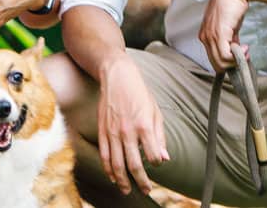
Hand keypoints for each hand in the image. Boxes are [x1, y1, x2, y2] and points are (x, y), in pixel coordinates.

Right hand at [97, 54, 168, 195]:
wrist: (117, 76)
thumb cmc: (139, 93)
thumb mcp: (155, 111)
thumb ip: (159, 137)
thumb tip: (164, 158)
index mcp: (144, 126)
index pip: (152, 156)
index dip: (156, 163)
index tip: (156, 163)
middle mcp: (127, 131)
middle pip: (134, 165)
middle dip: (141, 181)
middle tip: (146, 190)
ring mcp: (112, 132)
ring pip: (117, 164)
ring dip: (123, 181)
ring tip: (128, 190)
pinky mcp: (102, 131)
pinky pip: (104, 155)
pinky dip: (108, 169)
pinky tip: (113, 177)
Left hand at [199, 0, 249, 71]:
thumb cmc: (233, 5)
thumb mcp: (230, 26)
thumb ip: (230, 40)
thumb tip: (236, 52)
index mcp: (205, 35)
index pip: (213, 59)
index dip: (228, 62)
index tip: (240, 56)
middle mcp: (204, 37)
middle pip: (216, 64)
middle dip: (232, 65)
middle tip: (244, 56)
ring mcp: (210, 36)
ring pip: (221, 62)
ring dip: (236, 61)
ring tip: (246, 51)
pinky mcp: (219, 34)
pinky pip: (225, 56)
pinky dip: (237, 57)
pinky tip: (245, 48)